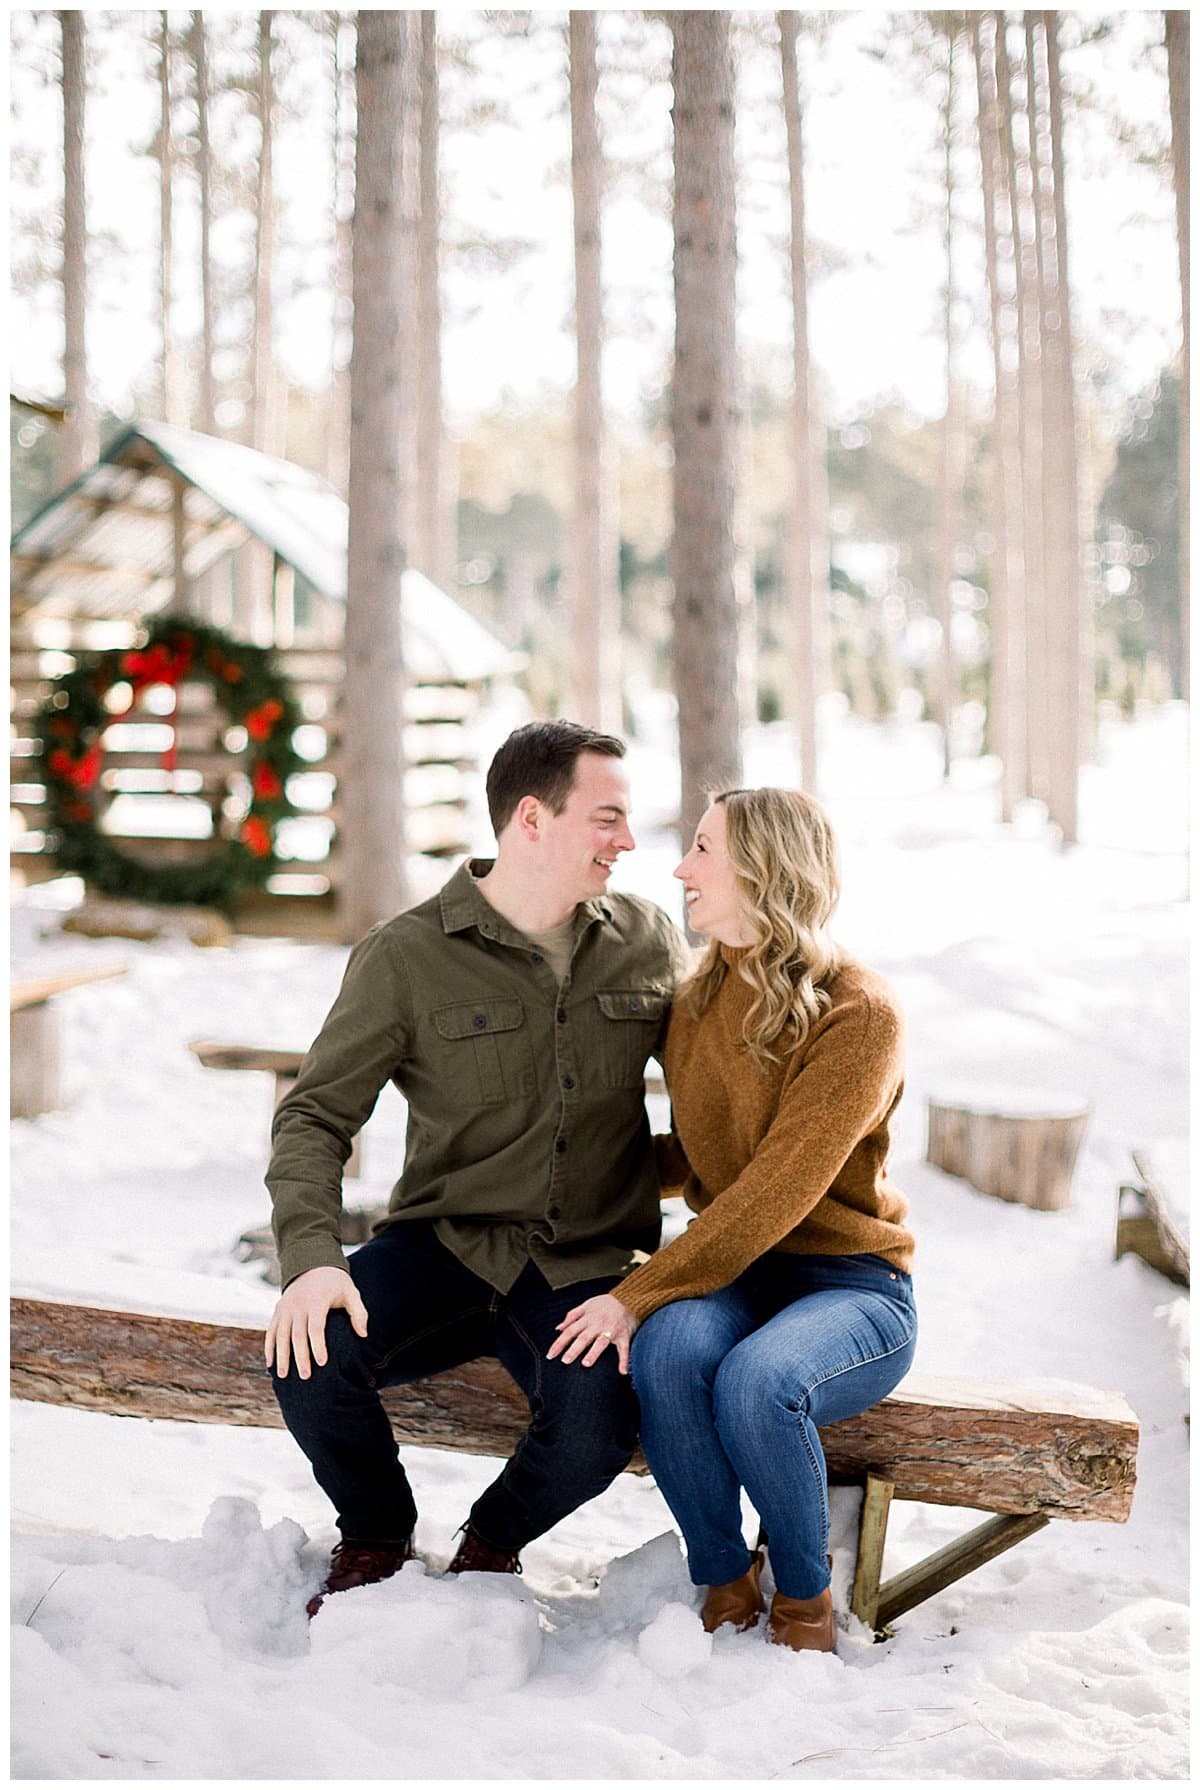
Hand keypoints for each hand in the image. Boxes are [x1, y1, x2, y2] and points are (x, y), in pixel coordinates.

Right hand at [264, 1265, 368, 1379]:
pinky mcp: (278, 1310)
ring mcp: (286, 1307)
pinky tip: (271, 1364)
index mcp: (317, 1301)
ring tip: (283, 1376)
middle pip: (297, 1334)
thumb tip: (363, 1335)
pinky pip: (271, 1331)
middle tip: (305, 1376)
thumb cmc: (335, 1283)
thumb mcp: (351, 1292)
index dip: (318, 1345)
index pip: (316, 1327)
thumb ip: (358, 1313)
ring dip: (281, 1356)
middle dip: (300, 1357)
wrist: (312, 1262)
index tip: (323, 1363)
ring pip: (281, 1335)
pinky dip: (269, 1347)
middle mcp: (298, 1305)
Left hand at [547, 1292, 638, 1374]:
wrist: (629, 1298)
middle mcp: (598, 1325)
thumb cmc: (606, 1303)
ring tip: (586, 1364)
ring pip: (601, 1342)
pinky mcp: (624, 1335)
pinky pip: (624, 1349)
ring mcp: (611, 1330)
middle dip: (574, 1349)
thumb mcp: (587, 1305)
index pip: (570, 1331)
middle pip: (583, 1338)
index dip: (559, 1343)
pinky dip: (624, 1360)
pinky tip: (622, 1372)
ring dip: (594, 1353)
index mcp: (587, 1318)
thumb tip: (558, 1328)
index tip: (550, 1355)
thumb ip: (572, 1316)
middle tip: (565, 1361)